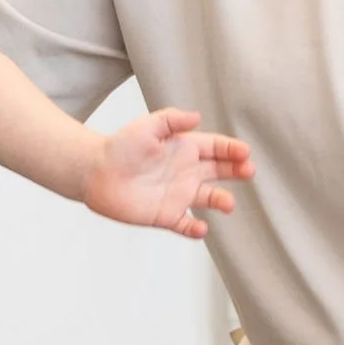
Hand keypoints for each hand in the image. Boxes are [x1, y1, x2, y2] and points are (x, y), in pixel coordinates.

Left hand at [79, 109, 253, 237]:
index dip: (231, 150)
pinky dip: (195, 229)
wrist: (95, 172)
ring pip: (208, 199)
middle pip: (218, 171)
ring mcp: (177, 194)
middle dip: (235, 171)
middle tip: (248, 171)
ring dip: (221, 201)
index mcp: (184, 148)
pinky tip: (201, 228)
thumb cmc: (120, 146)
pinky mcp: (165, 215)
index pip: (215, 148)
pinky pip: (185, 224)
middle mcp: (185, 171)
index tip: (245, 152)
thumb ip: (172, 120)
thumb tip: (197, 116)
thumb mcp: (147, 126)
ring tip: (227, 204)